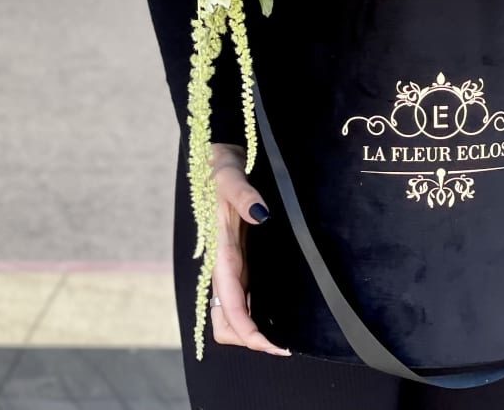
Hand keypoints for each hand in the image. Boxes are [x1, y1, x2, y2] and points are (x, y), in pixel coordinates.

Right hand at [208, 143, 290, 355]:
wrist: (220, 158)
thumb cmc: (222, 167)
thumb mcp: (230, 175)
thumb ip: (243, 194)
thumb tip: (261, 214)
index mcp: (220, 253)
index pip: (229, 305)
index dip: (247, 331)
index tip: (271, 344)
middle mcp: (224, 265)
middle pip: (226, 321)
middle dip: (248, 339)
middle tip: (282, 345)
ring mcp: (232, 264)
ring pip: (232, 312)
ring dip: (250, 330)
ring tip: (282, 337)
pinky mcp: (240, 257)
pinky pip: (243, 295)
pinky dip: (255, 312)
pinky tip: (277, 313)